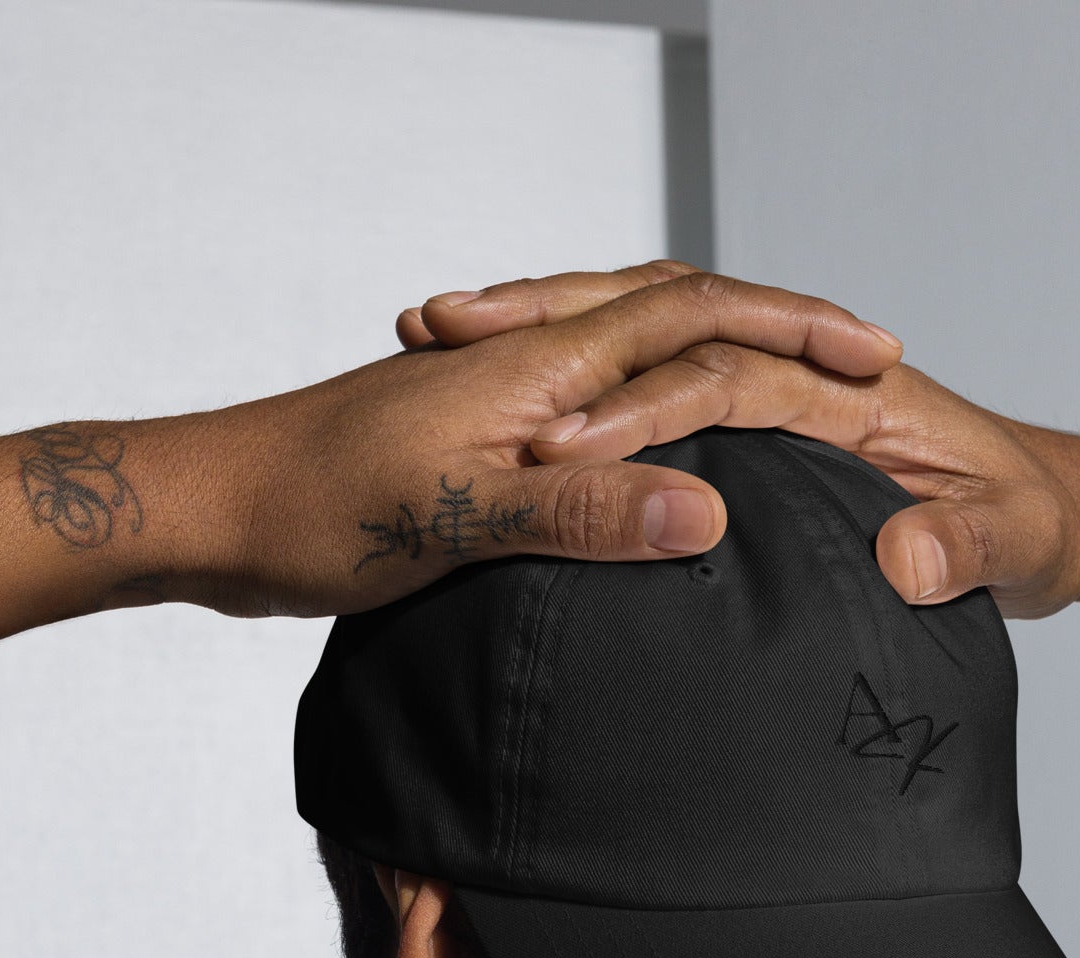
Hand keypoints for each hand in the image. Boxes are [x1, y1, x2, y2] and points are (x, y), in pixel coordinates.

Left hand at [0, 272, 902, 658]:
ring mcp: (495, 398)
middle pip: (673, 313)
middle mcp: (525, 366)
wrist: (204, 512)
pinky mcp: (469, 443)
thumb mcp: (455, 522)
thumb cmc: (310, 512)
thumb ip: (581, 515)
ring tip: (782, 387)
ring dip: (712, 356)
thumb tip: (708, 513)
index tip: (876, 358)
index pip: (694, 318)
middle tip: (856, 360)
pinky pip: (588, 408)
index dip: (793, 331)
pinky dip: (644, 413)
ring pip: (629, 353)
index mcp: (539, 371)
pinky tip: (648, 459)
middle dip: (774, 328)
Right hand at [401, 266, 1079, 629]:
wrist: (1065, 517)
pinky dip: (579, 388)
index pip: (726, 377)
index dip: (640, 409)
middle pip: (661, 331)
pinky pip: (657, 391)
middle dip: (555, 332)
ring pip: (645, 347)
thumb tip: (905, 557)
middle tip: (444, 333)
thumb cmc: (1038, 524)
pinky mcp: (767, 433)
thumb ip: (967, 552)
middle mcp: (807, 381)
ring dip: (547, 340)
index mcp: (858, 396)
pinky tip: (506, 417)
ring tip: (441, 340)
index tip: (559, 446)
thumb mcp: (1018, 546)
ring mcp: (780, 402)